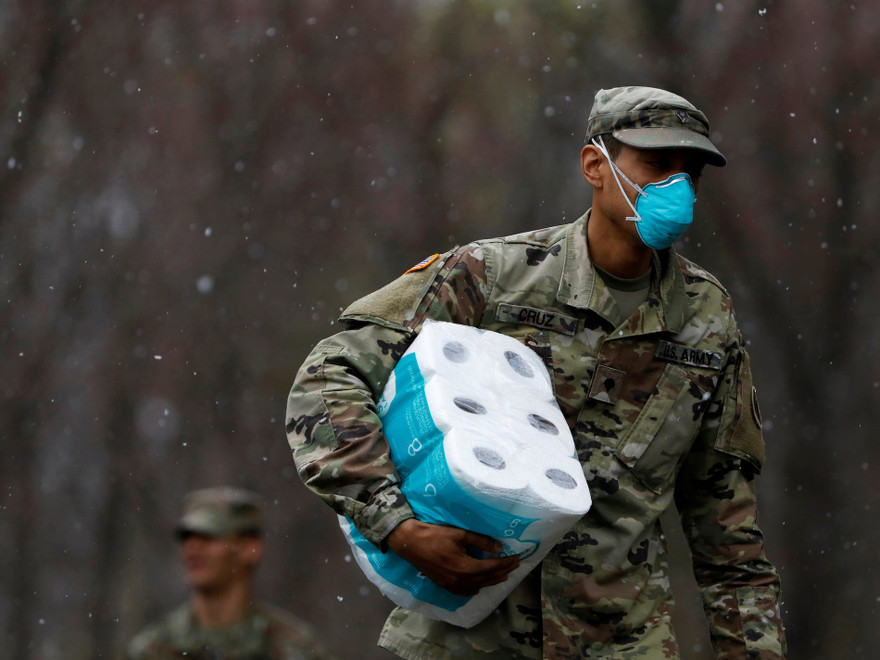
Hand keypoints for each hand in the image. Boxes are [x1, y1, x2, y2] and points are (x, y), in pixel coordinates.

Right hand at [386, 519, 519, 595]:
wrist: (409, 542)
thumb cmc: (434, 535)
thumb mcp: (459, 534)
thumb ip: (480, 541)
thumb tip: (499, 547)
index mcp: (465, 567)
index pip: (492, 568)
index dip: (506, 563)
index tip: (517, 558)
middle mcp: (460, 580)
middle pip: (487, 579)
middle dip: (502, 572)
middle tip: (514, 565)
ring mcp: (451, 585)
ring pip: (477, 586)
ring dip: (491, 581)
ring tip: (502, 575)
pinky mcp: (444, 585)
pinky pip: (464, 591)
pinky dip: (475, 588)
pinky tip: (479, 585)